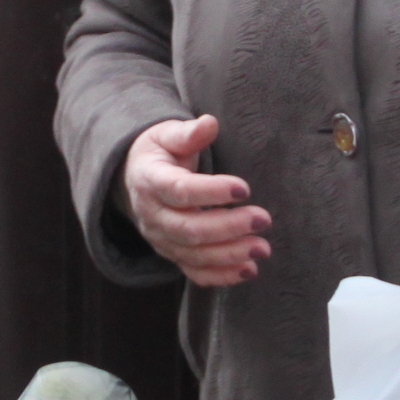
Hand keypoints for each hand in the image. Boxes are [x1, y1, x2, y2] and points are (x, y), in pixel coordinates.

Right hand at [124, 112, 269, 286]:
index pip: (180, 190)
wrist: (135, 179)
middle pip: (189, 228)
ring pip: (194, 254)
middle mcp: (152, 215)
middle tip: (263, 219)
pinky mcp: (173, 254)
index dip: (211, 192)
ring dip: (230, 254)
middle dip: (228, 227)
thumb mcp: (167, 134)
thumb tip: (209, 123)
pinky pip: (195, 272)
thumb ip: (188, 133)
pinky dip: (221, 276)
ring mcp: (161, 239)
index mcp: (150, 181)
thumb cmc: (159, 152)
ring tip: (263, 248)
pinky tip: (249, 270)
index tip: (245, 188)